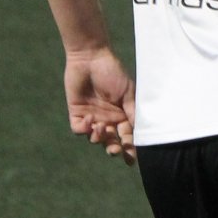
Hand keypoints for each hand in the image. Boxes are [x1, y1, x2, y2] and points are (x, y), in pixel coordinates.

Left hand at [65, 48, 136, 162]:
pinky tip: (89, 120)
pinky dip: (83, 129)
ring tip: (100, 128)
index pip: (127, 137)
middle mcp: (108, 119)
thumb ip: (132, 111)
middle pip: (111, 142)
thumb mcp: (128, 92)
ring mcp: (92, 117)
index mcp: (123, 115)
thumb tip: (140, 132)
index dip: (130, 149)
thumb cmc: (113, 72)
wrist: (90, 57)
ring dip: (98, 137)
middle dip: (114, 149)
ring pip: (95, 138)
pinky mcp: (76, 113)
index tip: (131, 160)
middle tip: (114, 150)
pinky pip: (78, 129)